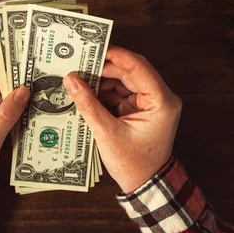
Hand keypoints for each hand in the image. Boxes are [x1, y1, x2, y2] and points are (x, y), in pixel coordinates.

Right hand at [62, 45, 181, 193]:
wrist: (145, 184)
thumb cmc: (133, 163)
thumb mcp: (107, 133)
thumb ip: (88, 105)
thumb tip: (71, 80)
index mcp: (161, 101)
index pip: (139, 67)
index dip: (116, 55)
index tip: (94, 48)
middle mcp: (160, 98)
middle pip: (130, 71)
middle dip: (104, 68)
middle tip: (79, 63)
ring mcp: (150, 103)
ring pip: (124, 80)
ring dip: (102, 80)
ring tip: (78, 78)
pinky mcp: (140, 109)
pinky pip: (121, 92)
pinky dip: (104, 92)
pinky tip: (86, 92)